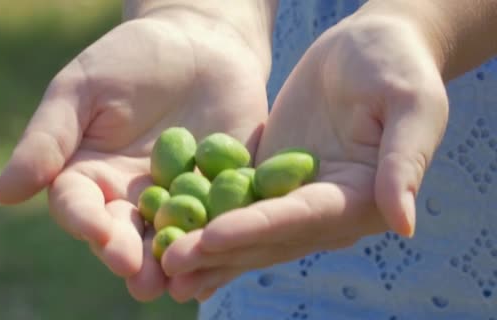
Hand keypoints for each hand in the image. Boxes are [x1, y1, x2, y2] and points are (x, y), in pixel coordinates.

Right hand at [0, 9, 270, 300]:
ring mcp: (176, 200)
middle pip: (124, 236)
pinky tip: (224, 258)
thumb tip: (2, 193)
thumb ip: (48, 140)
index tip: (98, 233)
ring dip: (174, 264)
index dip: (86, 222)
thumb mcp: (82, 90)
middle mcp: (129, 198)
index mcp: (89, 177)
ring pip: (170, 240)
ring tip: (178, 282)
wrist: (197, 42)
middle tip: (141, 280)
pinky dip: (220, 242)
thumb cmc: (129, 60)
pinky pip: (219, 222)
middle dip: (131, 257)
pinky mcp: (221, 195)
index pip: (79, 206)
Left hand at [162, 13, 448, 301]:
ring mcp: (293, 197)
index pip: (300, 218)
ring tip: (160, 262)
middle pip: (266, 236)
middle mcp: (323, 210)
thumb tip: (403, 224)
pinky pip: (233, 203)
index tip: (211, 237)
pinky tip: (169, 229)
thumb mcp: (410, 104)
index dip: (256, 228)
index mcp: (359, 199)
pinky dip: (204, 219)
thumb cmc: (397, 65)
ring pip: (245, 230)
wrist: (371, 47)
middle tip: (167, 263)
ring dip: (204, 248)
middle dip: (217, 250)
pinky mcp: (269, 178)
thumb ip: (402, 162)